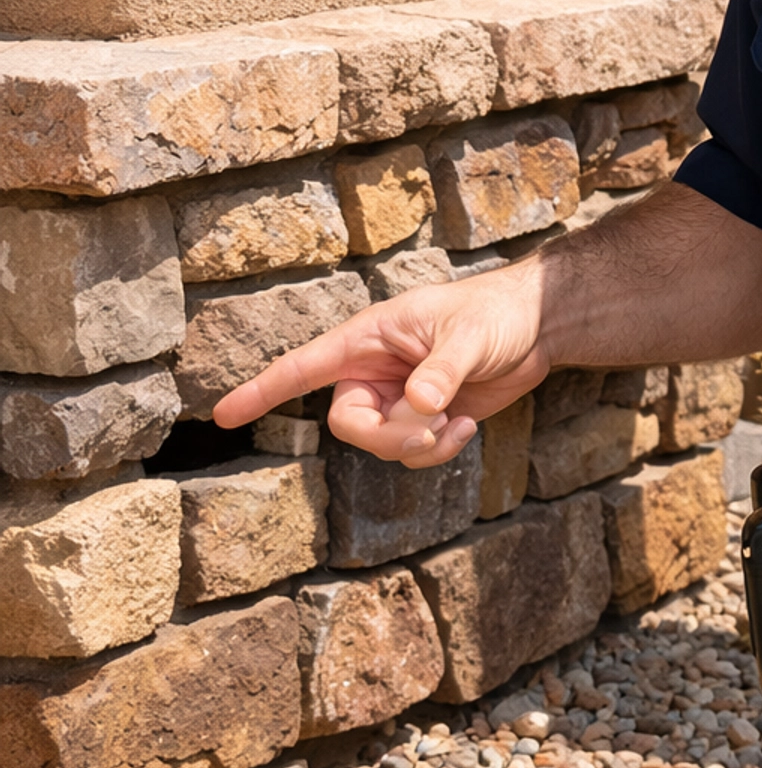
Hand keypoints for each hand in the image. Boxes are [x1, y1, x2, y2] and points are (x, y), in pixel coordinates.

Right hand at [212, 267, 546, 466]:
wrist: (534, 328)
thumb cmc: (494, 313)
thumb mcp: (468, 336)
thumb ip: (442, 371)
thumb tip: (420, 408)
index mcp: (367, 339)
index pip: (301, 367)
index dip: (261, 391)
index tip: (222, 416)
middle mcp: (373, 371)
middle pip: (347, 424)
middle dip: (388, 436)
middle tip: (432, 424)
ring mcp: (396, 398)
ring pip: (380, 445)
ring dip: (418, 446)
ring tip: (455, 422)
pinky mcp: (422, 420)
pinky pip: (410, 454)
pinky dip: (435, 452)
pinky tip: (465, 428)